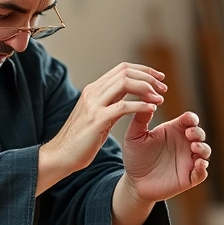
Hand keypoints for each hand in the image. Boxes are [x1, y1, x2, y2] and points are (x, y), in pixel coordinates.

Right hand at [41, 63, 165, 177]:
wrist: (60, 156)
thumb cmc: (81, 139)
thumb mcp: (98, 115)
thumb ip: (111, 102)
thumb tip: (129, 95)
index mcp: (94, 89)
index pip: (122, 68)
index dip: (144, 70)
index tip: (159, 79)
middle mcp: (93, 92)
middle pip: (126, 72)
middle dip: (149, 77)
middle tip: (163, 89)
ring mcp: (94, 105)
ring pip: (125, 83)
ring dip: (147, 89)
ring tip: (160, 99)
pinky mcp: (97, 119)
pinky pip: (123, 106)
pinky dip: (141, 106)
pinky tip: (152, 109)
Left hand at [121, 109, 210, 202]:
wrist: (134, 183)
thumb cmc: (135, 157)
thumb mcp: (134, 136)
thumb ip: (140, 119)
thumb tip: (148, 101)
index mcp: (173, 131)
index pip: (189, 120)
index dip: (191, 118)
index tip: (188, 119)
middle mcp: (184, 144)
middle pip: (199, 134)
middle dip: (198, 132)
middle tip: (189, 133)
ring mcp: (188, 161)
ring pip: (205, 151)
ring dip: (203, 148)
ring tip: (193, 147)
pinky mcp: (188, 178)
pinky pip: (202, 173)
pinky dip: (203, 168)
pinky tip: (198, 164)